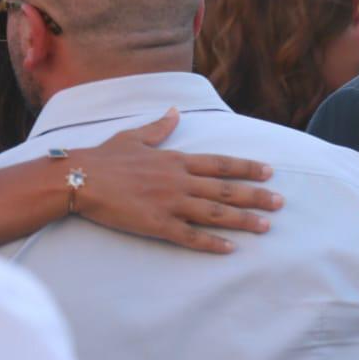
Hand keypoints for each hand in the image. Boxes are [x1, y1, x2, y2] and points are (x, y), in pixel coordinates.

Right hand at [68, 108, 282, 253]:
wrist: (78, 178)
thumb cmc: (104, 157)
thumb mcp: (135, 137)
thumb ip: (159, 128)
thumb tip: (175, 111)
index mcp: (176, 160)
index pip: (221, 164)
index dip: (247, 168)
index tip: (270, 172)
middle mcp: (180, 181)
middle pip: (226, 189)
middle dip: (256, 196)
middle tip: (281, 203)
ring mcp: (170, 203)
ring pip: (214, 213)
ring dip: (242, 220)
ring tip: (266, 226)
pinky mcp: (156, 224)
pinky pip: (189, 236)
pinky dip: (211, 243)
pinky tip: (230, 248)